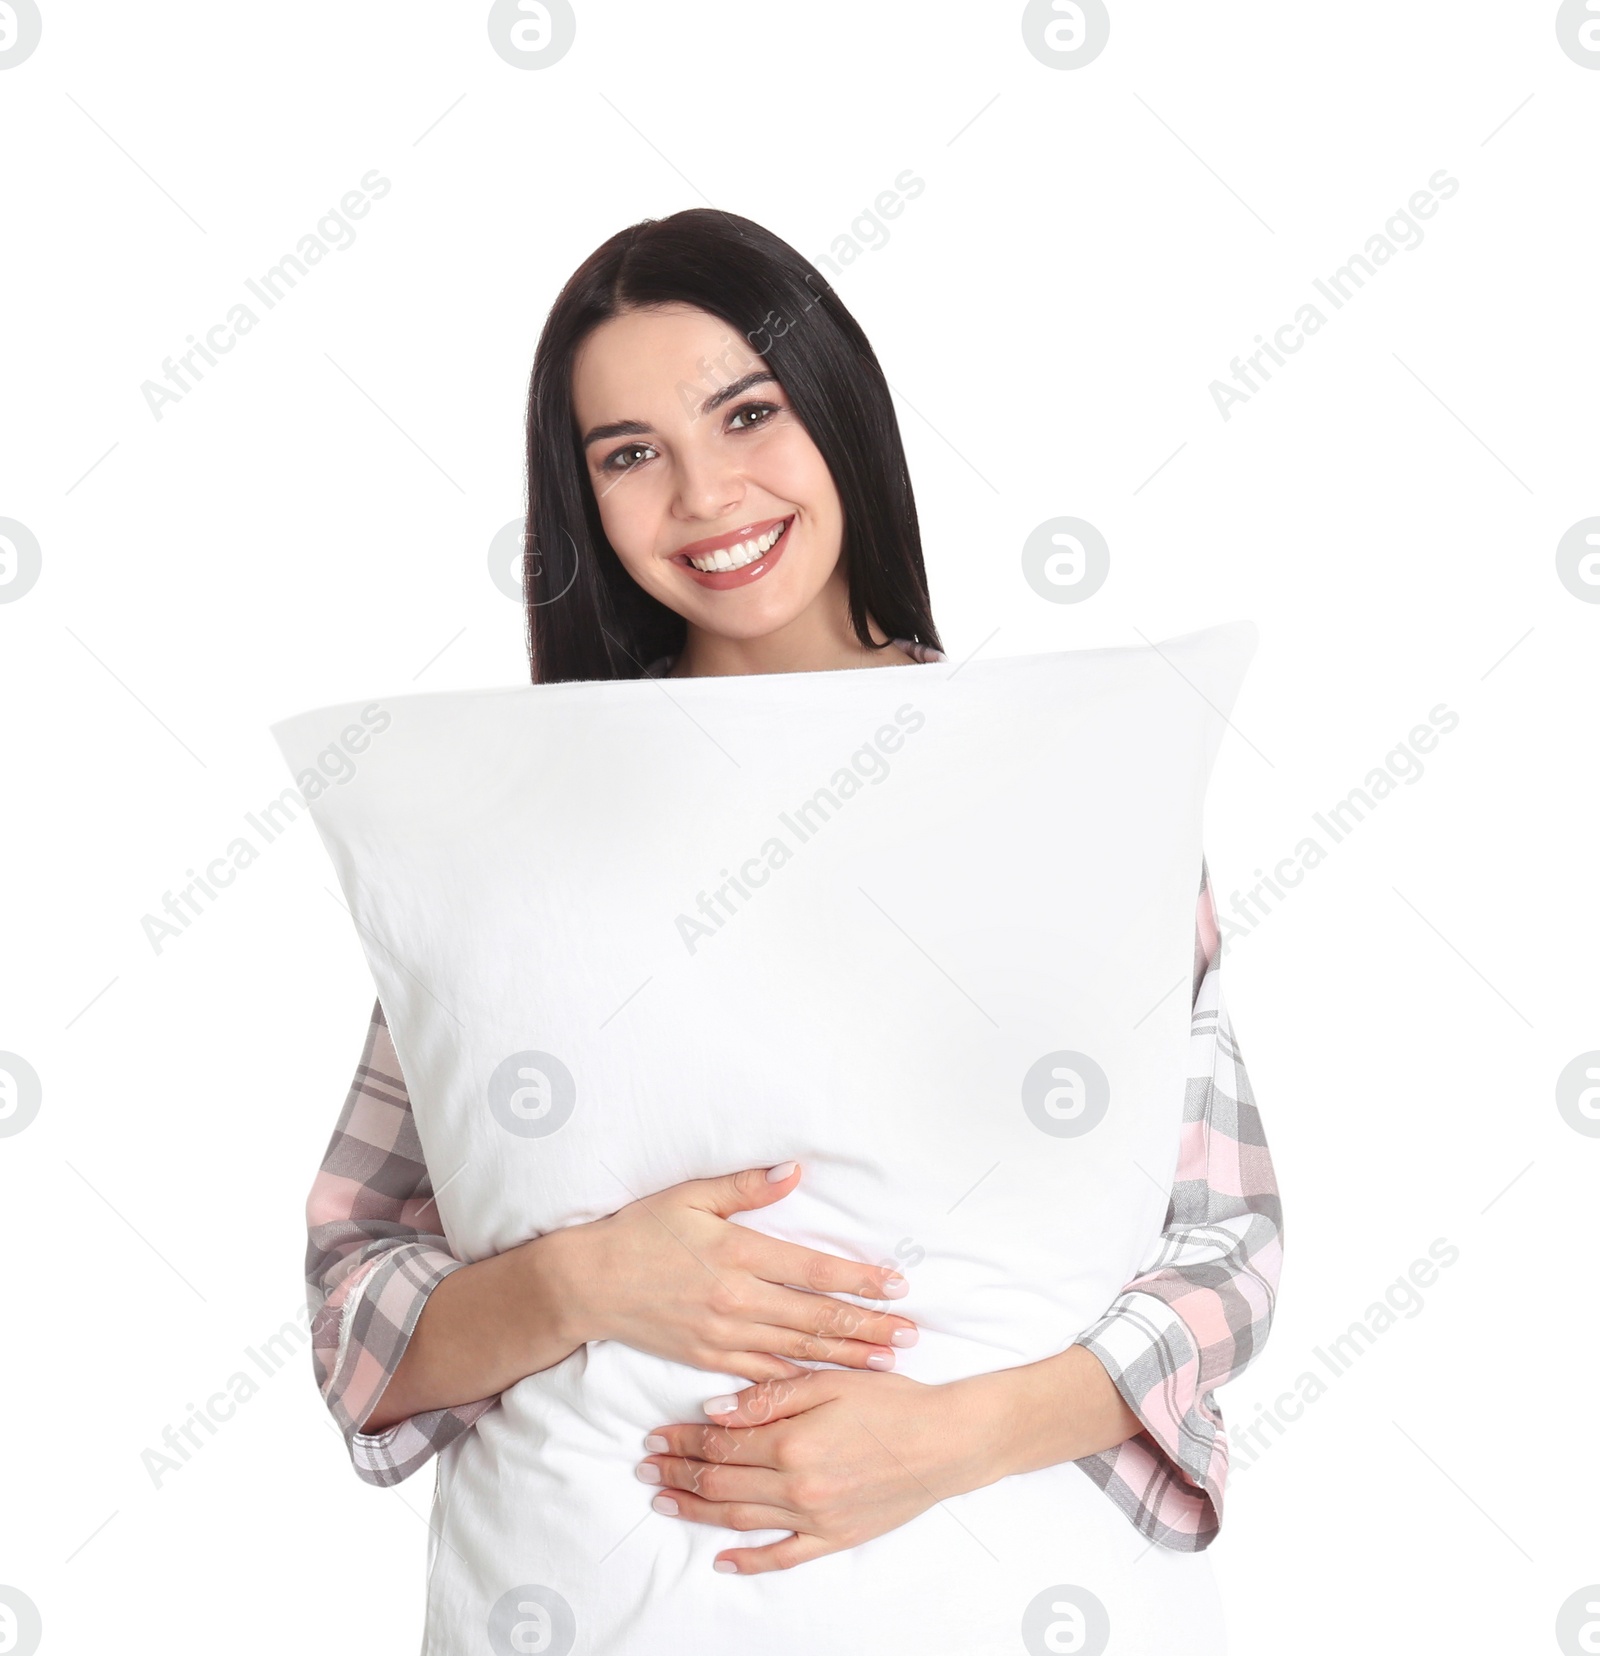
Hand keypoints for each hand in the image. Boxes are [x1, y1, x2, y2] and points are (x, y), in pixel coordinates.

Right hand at [548, 1163, 916, 1383]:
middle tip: (912, 1334)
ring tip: (888, 1362)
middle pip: (816, 1316)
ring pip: (798, 1349)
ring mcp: (723, 1334)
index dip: (859, 1279)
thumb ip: (747, 1186)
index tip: (897, 1285)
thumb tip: (795, 1171)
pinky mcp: (708, 1359)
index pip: (813, 1269)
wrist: (590, 1282)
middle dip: (869, 1326)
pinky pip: (764, 1375)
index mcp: (738, 1252)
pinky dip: (800, 1381)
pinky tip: (829, 1386)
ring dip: (846, 1357)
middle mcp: (736, 1298)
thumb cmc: (642, 1231)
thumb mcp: (692, 1196)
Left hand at [634, 1368, 1000, 1573]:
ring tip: (665, 1502)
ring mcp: (815, 1518)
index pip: (721, 1445)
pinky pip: (782, 1557)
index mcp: (793, 1442)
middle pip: (721, 1484)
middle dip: (679, 1475)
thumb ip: (771, 1396)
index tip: (656, 1435)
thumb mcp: (832, 1381)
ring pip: (740, 1520)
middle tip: (646, 1468)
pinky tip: (721, 1559)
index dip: (684, 1441)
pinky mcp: (834, 1538)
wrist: (948, 1442)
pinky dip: (749, 1561)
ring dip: (697, 1512)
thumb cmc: (893, 1402)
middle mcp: (797, 1486)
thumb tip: (716, 1410)